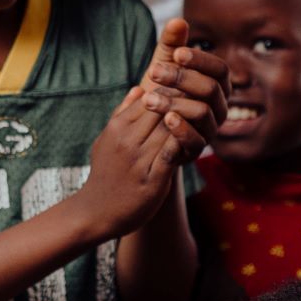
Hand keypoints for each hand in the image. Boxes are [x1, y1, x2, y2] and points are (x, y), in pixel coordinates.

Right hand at [74, 82, 192, 238]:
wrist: (96, 211)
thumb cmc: (105, 172)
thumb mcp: (107, 139)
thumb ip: (122, 114)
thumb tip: (139, 89)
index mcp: (117, 128)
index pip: (148, 98)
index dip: (170, 92)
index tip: (187, 89)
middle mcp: (126, 142)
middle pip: (161, 110)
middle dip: (182, 102)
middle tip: (202, 96)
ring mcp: (139, 161)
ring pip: (169, 130)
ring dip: (187, 122)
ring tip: (203, 116)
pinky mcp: (152, 181)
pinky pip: (172, 154)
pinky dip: (184, 144)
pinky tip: (194, 141)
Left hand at [139, 18, 228, 151]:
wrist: (148, 133)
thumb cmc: (162, 93)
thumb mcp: (163, 67)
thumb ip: (171, 45)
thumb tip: (177, 20)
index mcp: (218, 85)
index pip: (220, 69)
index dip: (201, 60)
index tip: (177, 53)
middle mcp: (220, 107)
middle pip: (211, 89)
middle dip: (182, 79)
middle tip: (153, 72)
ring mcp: (211, 130)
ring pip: (202, 113)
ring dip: (174, 103)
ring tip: (148, 99)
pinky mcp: (197, 150)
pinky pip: (197, 141)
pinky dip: (182, 129)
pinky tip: (165, 119)